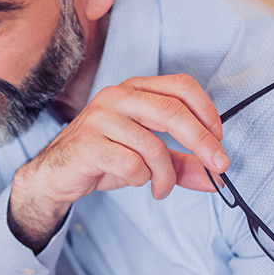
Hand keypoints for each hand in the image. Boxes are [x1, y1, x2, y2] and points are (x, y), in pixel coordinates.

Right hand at [9, 74, 228, 249]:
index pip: (180, 86)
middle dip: (202, 142)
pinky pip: (131, 165)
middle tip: (218, 166)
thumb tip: (216, 177)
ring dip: (165, 175)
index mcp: (134, 90)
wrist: (55, 174)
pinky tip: (135, 182)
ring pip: (153, 146)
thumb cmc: (102, 157)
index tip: (218, 139)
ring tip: (160, 188)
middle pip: (172, 111)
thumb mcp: (147, 157)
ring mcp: (100, 118)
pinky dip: (141, 179)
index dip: (207, 111)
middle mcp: (117, 97)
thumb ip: (181, 163)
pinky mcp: (88, 144)